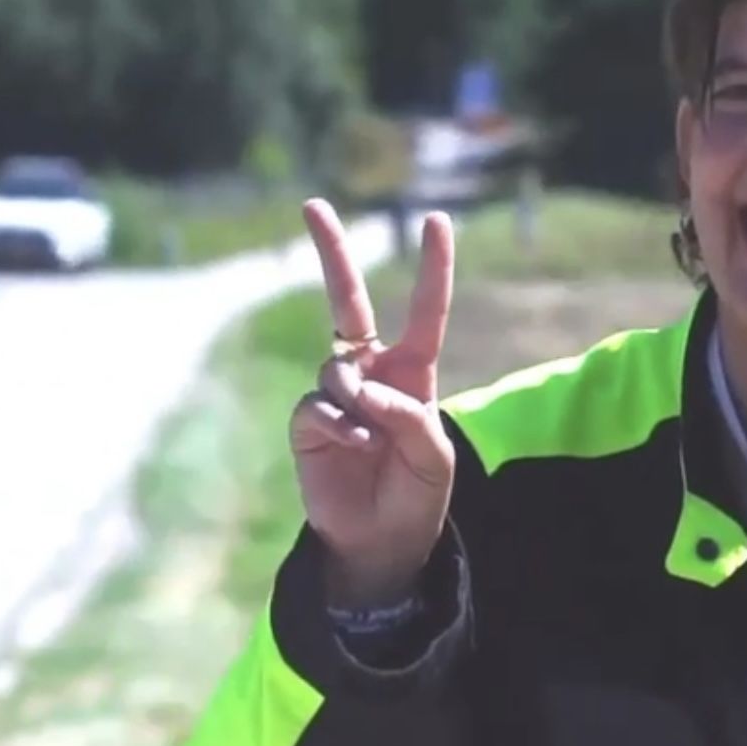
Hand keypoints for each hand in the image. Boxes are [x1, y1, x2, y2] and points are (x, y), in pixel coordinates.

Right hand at [291, 200, 455, 605]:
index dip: (433, 269)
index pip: (425, 313)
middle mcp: (372, 373)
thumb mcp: (435, 458)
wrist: (382, 541)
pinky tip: (355, 449)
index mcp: (414, 373)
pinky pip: (317, 404)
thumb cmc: (418, 495)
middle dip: (331, 253)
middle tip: (313, 204)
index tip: (437, 221)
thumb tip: (365, 391)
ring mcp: (337, 395)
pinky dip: (339, 425)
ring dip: (357, 402)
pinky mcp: (308, 422)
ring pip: (336, 368)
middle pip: (347, 303)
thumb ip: (410, 418)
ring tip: (373, 443)